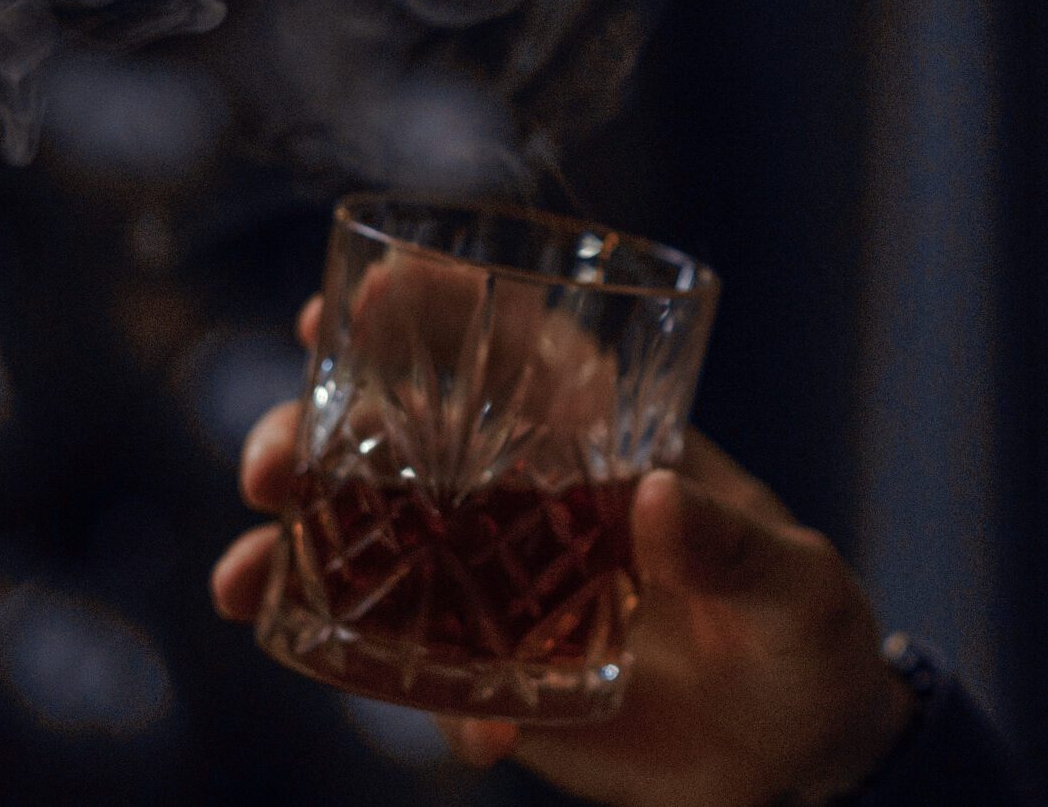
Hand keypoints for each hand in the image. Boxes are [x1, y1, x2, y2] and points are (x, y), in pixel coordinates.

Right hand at [211, 297, 916, 806]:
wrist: (802, 754)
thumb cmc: (806, 631)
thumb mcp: (795, 581)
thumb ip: (732, 544)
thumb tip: (657, 495)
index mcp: (609, 438)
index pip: (516, 349)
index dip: (439, 310)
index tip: (359, 292)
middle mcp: (532, 498)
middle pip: (402, 440)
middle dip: (317, 434)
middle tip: (269, 461)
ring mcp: (499, 586)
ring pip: (370, 548)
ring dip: (293, 553)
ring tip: (241, 580)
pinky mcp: (492, 676)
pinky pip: (418, 674)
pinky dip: (410, 699)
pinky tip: (462, 733)